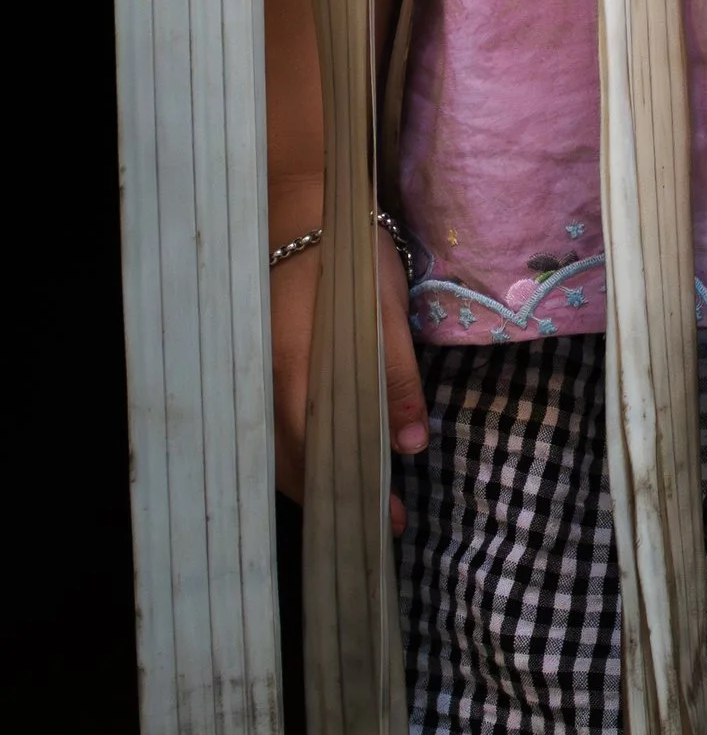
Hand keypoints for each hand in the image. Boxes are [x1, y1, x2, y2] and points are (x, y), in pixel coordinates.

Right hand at [271, 207, 430, 537]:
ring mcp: (267, 377)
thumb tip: (411, 445)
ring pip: (286, 450)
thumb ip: (395, 377)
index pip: (321, 457)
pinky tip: (333, 458)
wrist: (302, 209)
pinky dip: (306, 453)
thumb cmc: (348, 256)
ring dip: (320, 480)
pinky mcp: (271, 366)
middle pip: (298, 464)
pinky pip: (283, 427)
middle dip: (339, 497)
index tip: (388, 523)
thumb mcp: (383, 311)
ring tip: (362, 502)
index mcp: (300, 377)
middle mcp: (273, 387)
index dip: (355, 492)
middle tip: (381, 524)